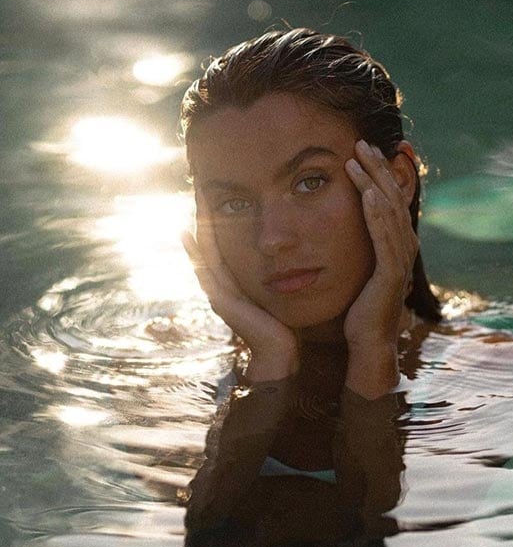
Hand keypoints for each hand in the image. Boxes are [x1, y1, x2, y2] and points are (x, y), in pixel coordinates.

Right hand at [182, 192, 298, 382]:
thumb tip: (291, 256)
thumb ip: (279, 278)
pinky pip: (205, 271)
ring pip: (204, 254)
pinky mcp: (220, 301)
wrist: (279, 355)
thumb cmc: (285, 327)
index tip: (216, 200)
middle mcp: (222, 287)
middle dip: (205, 220)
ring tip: (193, 204)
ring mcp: (218, 294)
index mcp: (235, 285)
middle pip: (208, 247)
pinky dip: (195, 252)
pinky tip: (187, 234)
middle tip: (199, 191)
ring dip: (198, 228)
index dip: (217, 225)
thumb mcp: (279, 294)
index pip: (222, 248)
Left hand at [342, 140, 418, 396]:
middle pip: (395, 197)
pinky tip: (367, 195)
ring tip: (359, 159)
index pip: (393, 199)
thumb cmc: (362, 308)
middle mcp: (405, 247)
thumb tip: (351, 228)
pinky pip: (384, 236)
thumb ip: (363, 247)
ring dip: (374, 183)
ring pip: (390, 212)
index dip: (383, 173)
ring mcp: (401, 259)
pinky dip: (377, 213)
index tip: (368, 150)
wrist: (369, 342)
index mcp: (398, 244)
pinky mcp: (391, 272)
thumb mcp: (362, 269)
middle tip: (363, 143)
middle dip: (379, 168)